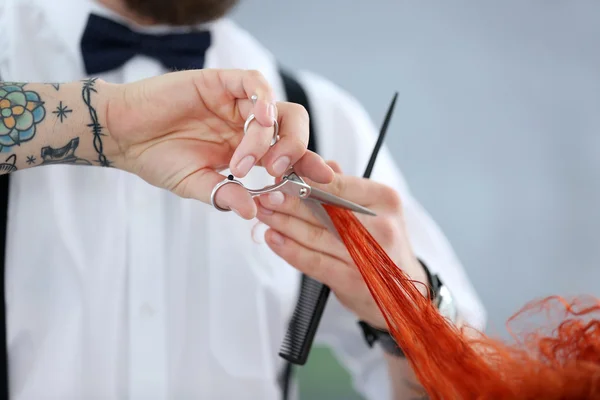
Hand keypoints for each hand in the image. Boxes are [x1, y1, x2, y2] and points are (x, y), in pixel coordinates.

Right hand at [103, 69, 333, 218]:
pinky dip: (263, 99)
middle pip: (293, 127)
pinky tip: (259, 119)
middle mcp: (247, 125)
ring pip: (276, 108)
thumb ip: (225, 195)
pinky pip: (253, 82)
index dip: (310, 165)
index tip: (324, 181)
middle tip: (278, 172)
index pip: (290, 154)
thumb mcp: (197, 185)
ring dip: (271, 136)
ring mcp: (235, 102)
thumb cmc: (158, 159)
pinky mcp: (220, 82)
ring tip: (248, 162)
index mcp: (249, 150)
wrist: (123, 136)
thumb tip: (253, 213)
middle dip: (297, 150)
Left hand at [255, 161, 427, 328]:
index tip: (280, 176)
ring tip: (263, 213)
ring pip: (314, 234)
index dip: (304, 180)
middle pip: (323, 209)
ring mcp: (366, 255)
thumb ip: (344, 187)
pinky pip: (313, 261)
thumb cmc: (382, 245)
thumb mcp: (374, 210)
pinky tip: (273, 238)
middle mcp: (380, 226)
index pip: (337, 184)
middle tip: (264, 194)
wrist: (404, 293)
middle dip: (288, 201)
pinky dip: (289, 249)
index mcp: (384, 200)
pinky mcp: (351, 280)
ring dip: (283, 222)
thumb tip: (314, 166)